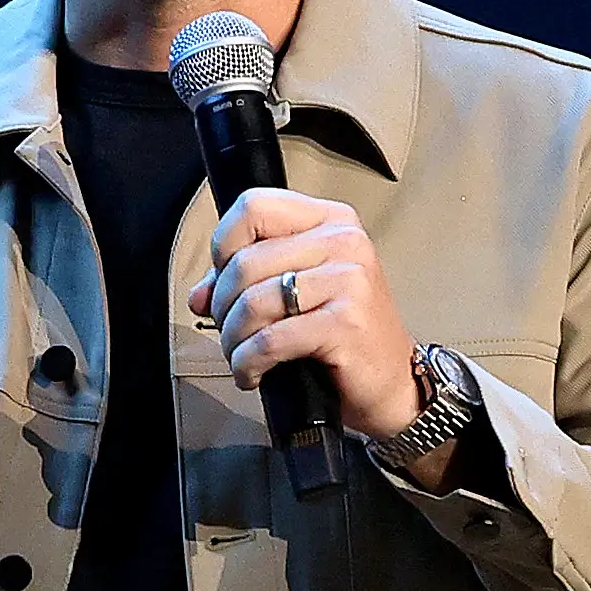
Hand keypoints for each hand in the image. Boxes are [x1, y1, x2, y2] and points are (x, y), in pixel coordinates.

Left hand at [186, 187, 426, 440]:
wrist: (392, 384)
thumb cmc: (343, 336)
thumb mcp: (296, 294)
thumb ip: (246, 283)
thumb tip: (198, 294)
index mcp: (330, 220)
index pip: (254, 206)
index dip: (224, 245)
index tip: (225, 282)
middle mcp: (344, 241)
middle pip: (245, 261)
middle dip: (223, 307)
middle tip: (232, 334)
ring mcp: (349, 279)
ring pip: (252, 302)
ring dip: (234, 339)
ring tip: (241, 358)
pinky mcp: (345, 322)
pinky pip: (271, 339)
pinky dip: (249, 362)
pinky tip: (252, 374)